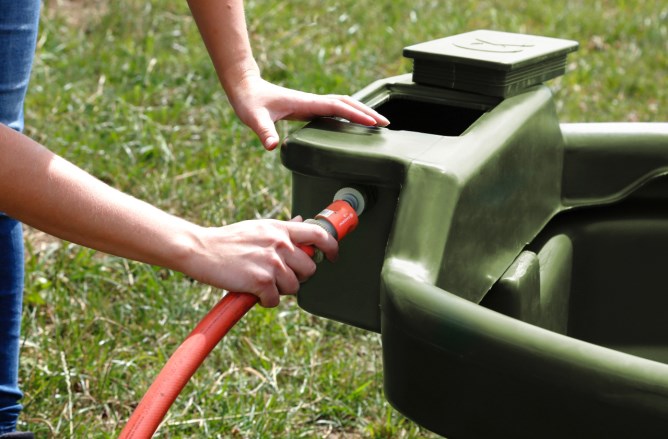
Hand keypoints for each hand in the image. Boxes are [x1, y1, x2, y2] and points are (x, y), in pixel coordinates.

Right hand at [181, 217, 337, 306]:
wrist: (201, 250)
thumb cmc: (227, 241)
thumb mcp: (258, 227)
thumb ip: (281, 229)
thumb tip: (300, 221)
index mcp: (280, 229)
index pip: (318, 234)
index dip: (332, 247)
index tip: (332, 256)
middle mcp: (279, 243)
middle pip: (309, 268)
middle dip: (298, 277)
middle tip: (280, 277)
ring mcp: (271, 262)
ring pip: (294, 287)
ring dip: (279, 290)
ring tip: (262, 283)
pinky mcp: (261, 281)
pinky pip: (275, 300)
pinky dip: (265, 301)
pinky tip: (254, 292)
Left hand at [227, 73, 389, 149]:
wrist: (245, 88)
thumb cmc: (250, 102)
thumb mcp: (255, 118)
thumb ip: (263, 132)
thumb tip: (271, 146)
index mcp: (306, 102)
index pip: (337, 107)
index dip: (356, 115)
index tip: (372, 123)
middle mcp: (313, 101)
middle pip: (347, 103)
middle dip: (367, 113)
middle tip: (386, 124)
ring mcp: (312, 104)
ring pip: (343, 105)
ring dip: (361, 112)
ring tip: (377, 124)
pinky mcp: (309, 108)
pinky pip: (335, 110)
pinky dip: (349, 115)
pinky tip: (354, 125)